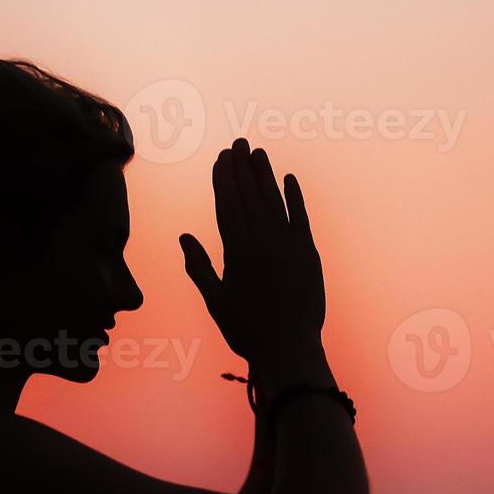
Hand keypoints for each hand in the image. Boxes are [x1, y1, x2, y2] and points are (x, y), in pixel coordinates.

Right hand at [179, 139, 326, 369]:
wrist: (290, 350)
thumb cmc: (246, 331)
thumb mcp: (215, 301)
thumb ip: (199, 267)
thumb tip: (184, 237)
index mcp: (237, 252)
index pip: (228, 205)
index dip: (224, 179)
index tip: (221, 158)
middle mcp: (264, 242)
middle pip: (251, 196)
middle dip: (243, 168)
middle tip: (239, 144)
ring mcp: (289, 245)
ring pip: (275, 201)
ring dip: (265, 175)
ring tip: (258, 153)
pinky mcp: (309, 254)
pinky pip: (301, 217)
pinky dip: (295, 197)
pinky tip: (289, 178)